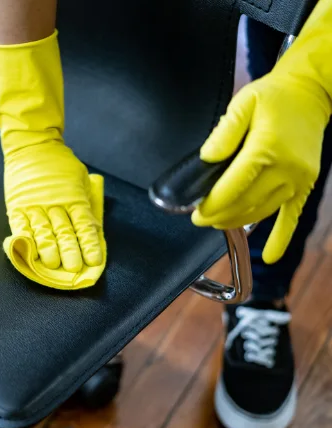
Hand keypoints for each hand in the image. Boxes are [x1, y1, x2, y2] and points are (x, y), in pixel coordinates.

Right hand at [4, 140, 102, 271]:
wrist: (32, 145)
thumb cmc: (60, 164)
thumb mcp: (80, 179)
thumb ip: (84, 202)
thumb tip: (92, 229)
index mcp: (74, 197)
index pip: (84, 225)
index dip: (89, 244)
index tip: (94, 260)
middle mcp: (55, 203)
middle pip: (63, 231)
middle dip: (69, 252)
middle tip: (73, 268)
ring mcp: (34, 205)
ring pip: (42, 232)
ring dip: (48, 250)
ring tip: (52, 265)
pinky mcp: (17, 206)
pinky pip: (21, 226)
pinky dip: (25, 240)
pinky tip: (30, 252)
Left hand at [192, 72, 330, 263]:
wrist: (310, 93)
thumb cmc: (273, 98)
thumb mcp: (242, 104)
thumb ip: (222, 133)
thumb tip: (206, 159)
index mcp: (266, 149)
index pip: (233, 188)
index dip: (212, 205)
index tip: (195, 213)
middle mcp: (285, 169)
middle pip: (245, 204)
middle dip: (219, 217)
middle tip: (199, 219)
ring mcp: (298, 179)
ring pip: (262, 213)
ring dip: (237, 222)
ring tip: (217, 223)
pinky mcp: (305, 184)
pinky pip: (292, 215)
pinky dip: (281, 237)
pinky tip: (270, 256)